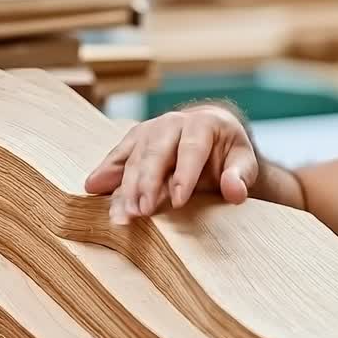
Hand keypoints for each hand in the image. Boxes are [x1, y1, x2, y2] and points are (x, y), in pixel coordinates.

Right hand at [84, 105, 258, 223]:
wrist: (213, 136)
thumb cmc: (229, 153)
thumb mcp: (244, 162)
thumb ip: (241, 176)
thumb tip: (235, 191)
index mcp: (204, 123)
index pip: (192, 149)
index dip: (184, 175)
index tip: (178, 201)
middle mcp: (174, 122)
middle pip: (156, 151)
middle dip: (148, 182)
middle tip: (143, 211)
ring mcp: (151, 129)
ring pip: (135, 156)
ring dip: (125, 186)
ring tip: (122, 215)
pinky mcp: (135, 141)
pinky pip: (119, 156)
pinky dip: (106, 172)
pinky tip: (93, 187)